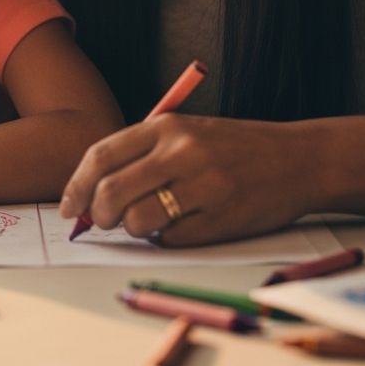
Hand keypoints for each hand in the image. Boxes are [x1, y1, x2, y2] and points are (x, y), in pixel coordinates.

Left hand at [59, 114, 320, 246]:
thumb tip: (91, 192)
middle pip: (111, 192)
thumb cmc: (233, 146)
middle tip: (101, 222)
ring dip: (132, 228)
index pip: (101, 156)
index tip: (68, 207)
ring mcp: (201, 185)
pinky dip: (166, 238)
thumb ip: (142, 155)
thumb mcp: (186, 132)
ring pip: (136, 220)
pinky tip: (184, 223)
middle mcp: (180, 152)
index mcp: (166, 126)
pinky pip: (170, 239)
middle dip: (97, 215)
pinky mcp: (219, 219)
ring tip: (148, 220)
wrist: (297, 159)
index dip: (76, 185)